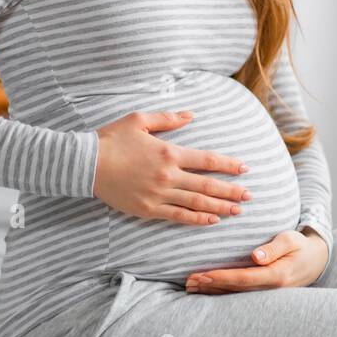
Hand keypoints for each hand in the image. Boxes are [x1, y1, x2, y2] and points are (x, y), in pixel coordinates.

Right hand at [92, 110, 252, 224]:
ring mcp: (158, 195)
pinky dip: (197, 219)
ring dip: (220, 207)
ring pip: (197, 203)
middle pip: (208, 185)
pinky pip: (178, 216)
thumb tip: (191, 115)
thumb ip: (168, 119)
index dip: (228, 165)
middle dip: (231, 191)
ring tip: (238, 211)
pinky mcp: (148, 209)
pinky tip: (212, 220)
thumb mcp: (140, 120)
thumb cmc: (111, 139)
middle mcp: (168, 176)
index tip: (244, 169)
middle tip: (250, 195)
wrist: (86, 164)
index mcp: (169, 153)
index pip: (207, 160)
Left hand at [183, 227, 329, 292]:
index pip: (244, 278)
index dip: (222, 277)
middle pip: (235, 289)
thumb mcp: (291, 240)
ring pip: (235, 295)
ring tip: (191, 286)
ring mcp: (266, 294)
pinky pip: (239, 294)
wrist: (315, 261)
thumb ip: (274, 248)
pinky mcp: (262, 293)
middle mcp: (270, 289)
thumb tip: (256, 257)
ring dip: (212, 291)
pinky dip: (221, 292)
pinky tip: (206, 289)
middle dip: (211, 285)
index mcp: (277, 275)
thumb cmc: (300, 246)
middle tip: (189, 281)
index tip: (203, 275)